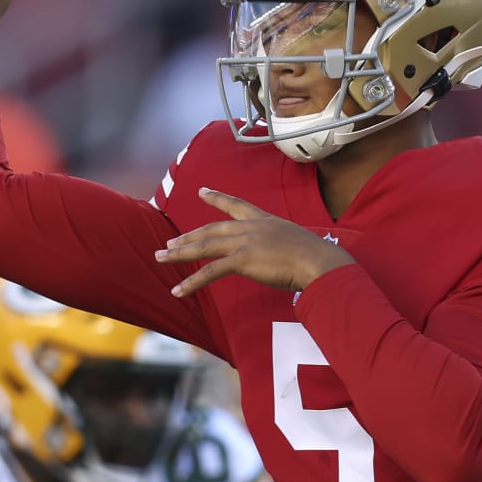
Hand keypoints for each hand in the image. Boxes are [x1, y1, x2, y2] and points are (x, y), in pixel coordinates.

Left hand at [155, 189, 353, 297]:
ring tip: (160, 258)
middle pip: (211, 230)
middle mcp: (251, 227)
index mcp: (264, 221)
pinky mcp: (242, 260)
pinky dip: (191, 282)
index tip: (202, 191)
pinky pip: (210, 272)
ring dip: (179, 254)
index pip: (236, 205)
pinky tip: (178, 291)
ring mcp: (245, 242)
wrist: (320, 261)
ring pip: (204, 247)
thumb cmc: (317, 258)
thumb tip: (286, 258)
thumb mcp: (298, 244)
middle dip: (188, 237)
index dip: (217, 198)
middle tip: (169, 243)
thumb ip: (285, 248)